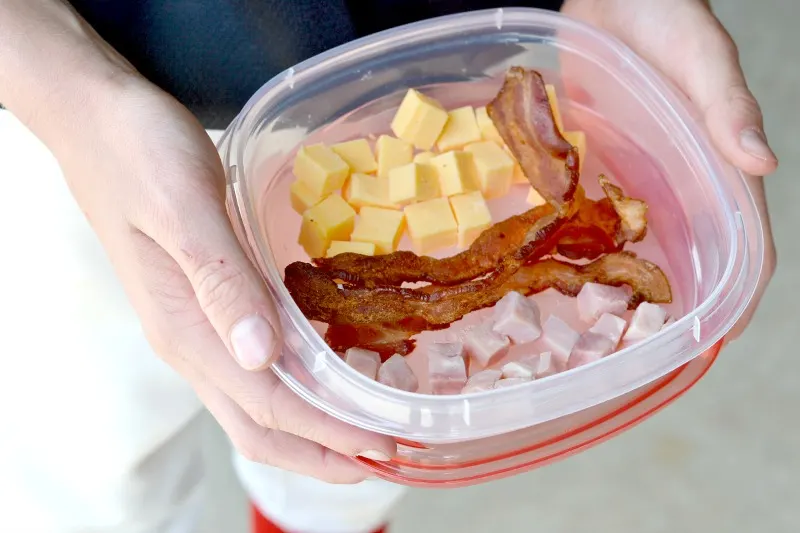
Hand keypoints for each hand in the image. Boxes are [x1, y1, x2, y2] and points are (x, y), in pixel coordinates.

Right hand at [50, 75, 394, 482]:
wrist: (96, 121)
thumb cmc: (139, 153)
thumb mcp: (183, 207)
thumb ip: (220, 280)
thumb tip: (260, 357)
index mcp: (186, 327)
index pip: (267, 405)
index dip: (328, 432)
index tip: (382, 442)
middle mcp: (191, 342)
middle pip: (260, 425)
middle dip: (322, 450)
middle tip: (385, 452)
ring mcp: (196, 327)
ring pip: (256, 402)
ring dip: (312, 425)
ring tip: (366, 423)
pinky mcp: (206, 306)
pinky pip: (254, 367)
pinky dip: (297, 384)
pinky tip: (330, 370)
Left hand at [562, 0, 777, 338]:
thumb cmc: (667, 11)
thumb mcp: (705, 56)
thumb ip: (729, 107)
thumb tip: (763, 165)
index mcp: (713, 160)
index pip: (741, 235)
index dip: (738, 288)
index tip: (719, 336)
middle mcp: (675, 174)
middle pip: (685, 246)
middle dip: (672, 294)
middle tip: (647, 342)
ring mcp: (632, 168)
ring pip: (635, 233)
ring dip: (624, 273)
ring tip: (599, 318)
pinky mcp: (594, 154)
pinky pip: (589, 202)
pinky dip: (582, 234)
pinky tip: (560, 263)